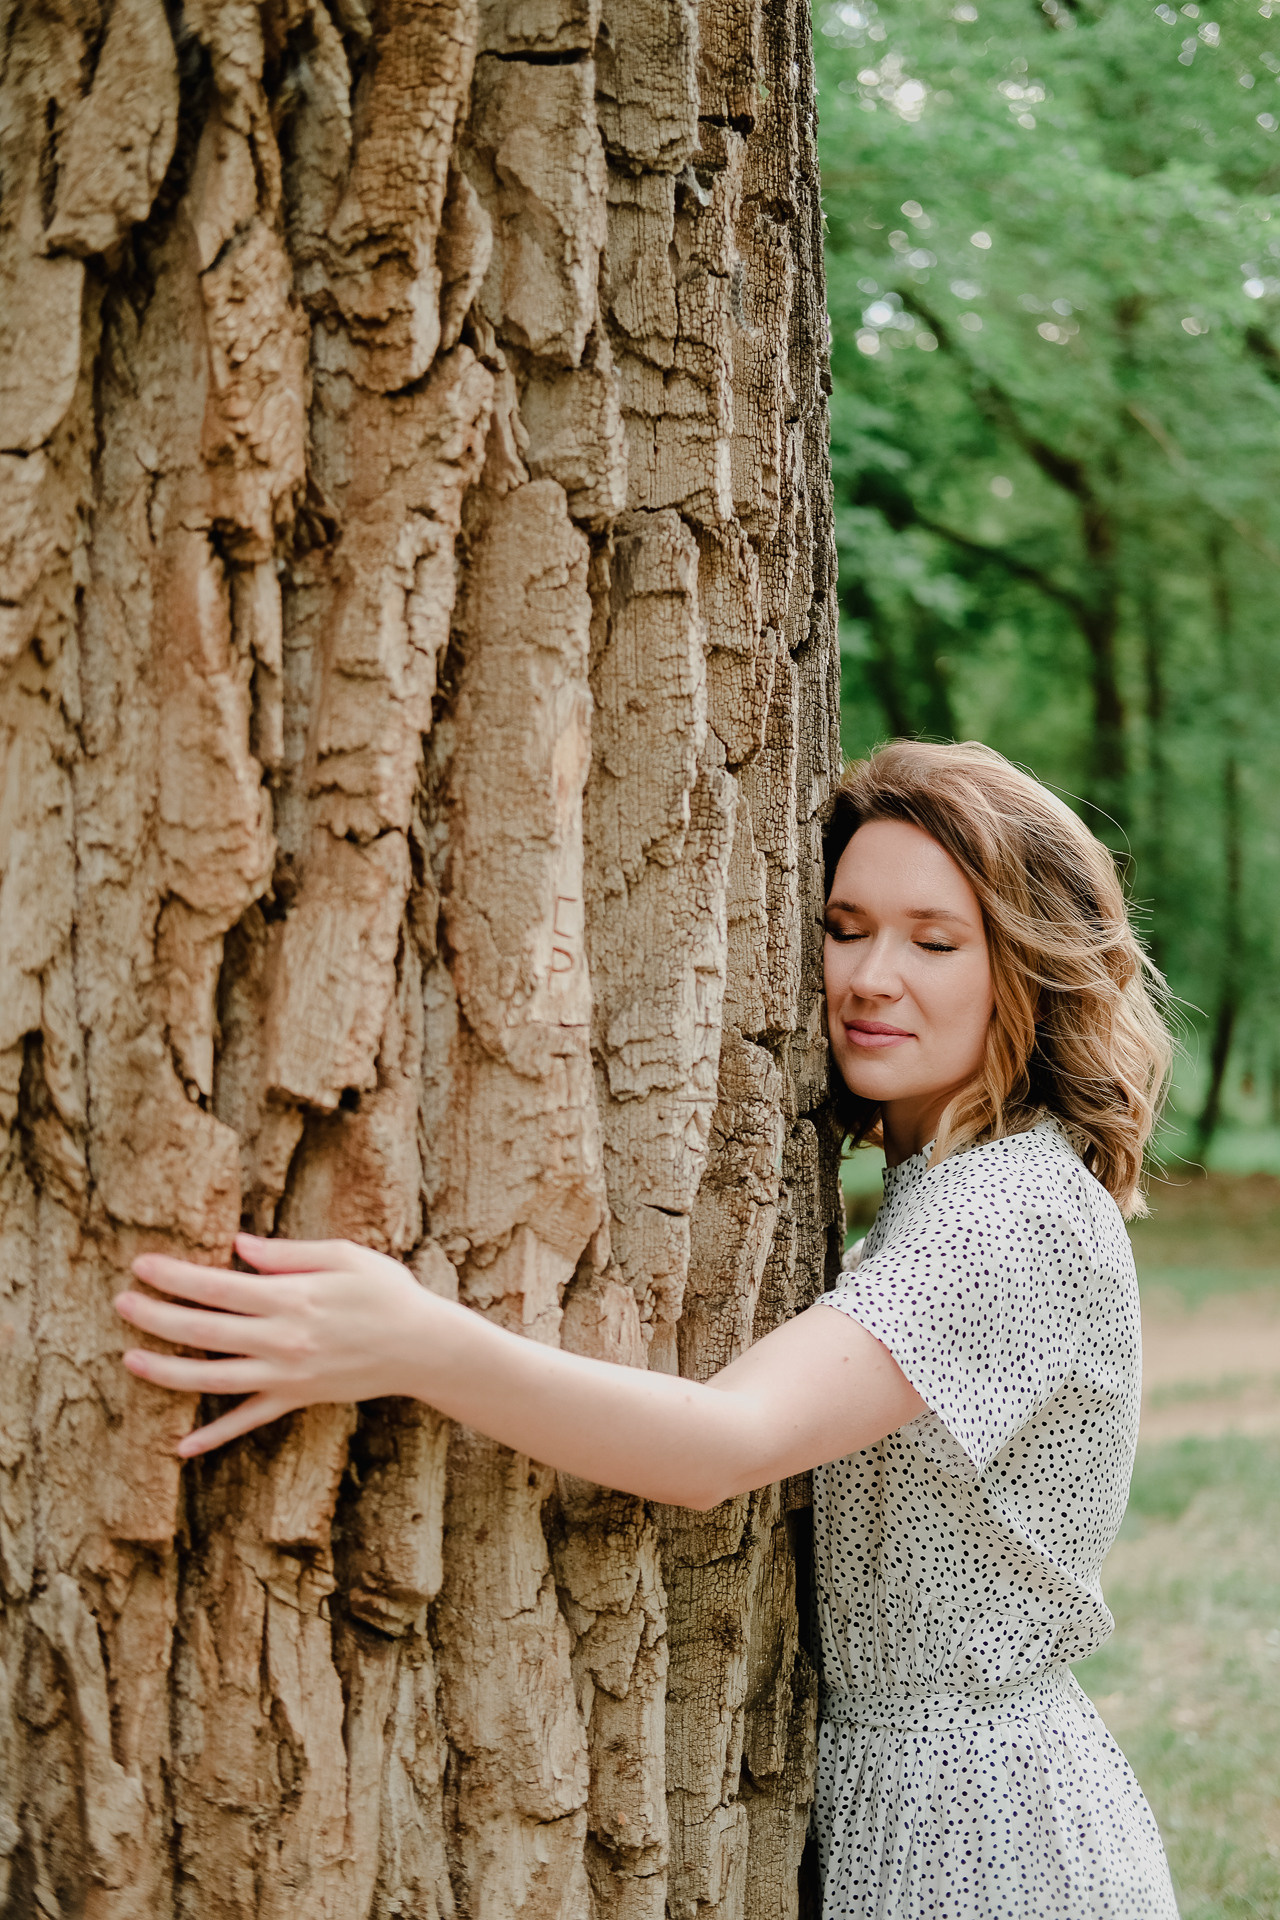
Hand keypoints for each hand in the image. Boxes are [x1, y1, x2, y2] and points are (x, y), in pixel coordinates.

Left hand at [115, 1235, 432, 1456]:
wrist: (423, 1346)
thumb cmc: (387, 1291)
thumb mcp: (344, 1255)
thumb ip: (287, 1253)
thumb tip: (237, 1247)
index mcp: (292, 1298)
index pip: (217, 1287)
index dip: (175, 1277)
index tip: (142, 1266)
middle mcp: (283, 1340)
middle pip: (205, 1332)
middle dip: (157, 1318)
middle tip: (121, 1303)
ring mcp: (287, 1375)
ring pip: (214, 1378)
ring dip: (168, 1372)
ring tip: (130, 1359)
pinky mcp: (297, 1399)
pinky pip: (249, 1421)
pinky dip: (215, 1436)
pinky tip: (182, 1446)